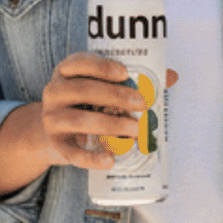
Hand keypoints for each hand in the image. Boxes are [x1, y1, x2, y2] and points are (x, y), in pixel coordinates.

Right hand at [0, 53, 143, 198]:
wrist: (54, 133)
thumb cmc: (86, 104)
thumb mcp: (101, 87)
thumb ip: (133, 80)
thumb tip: (171, 76)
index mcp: (66, 72)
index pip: (79, 63)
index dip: (102, 66)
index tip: (125, 72)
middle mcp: (54, 92)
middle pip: (82, 90)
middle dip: (114, 96)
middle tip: (141, 103)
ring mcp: (52, 119)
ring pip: (78, 120)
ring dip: (110, 125)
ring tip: (135, 130)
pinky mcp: (56, 145)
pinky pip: (73, 153)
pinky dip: (92, 159)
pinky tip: (111, 160)